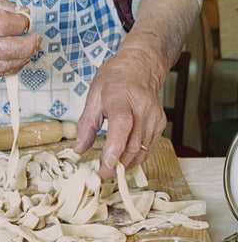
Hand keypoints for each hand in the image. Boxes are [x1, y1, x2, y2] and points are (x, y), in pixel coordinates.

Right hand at [0, 0, 41, 77]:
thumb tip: (23, 15)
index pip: (2, 25)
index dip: (20, 24)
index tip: (25, 21)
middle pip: (6, 50)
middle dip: (28, 46)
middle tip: (36, 39)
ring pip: (3, 65)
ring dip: (22, 58)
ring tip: (28, 48)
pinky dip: (9, 66)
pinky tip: (14, 57)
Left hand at [74, 47, 166, 179]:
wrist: (141, 66)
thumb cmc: (114, 79)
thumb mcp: (93, 96)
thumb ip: (86, 125)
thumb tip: (80, 149)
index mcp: (121, 97)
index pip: (122, 124)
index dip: (115, 147)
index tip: (106, 164)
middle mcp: (142, 107)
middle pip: (133, 143)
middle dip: (116, 164)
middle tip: (101, 174)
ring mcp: (154, 116)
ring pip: (142, 149)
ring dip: (126, 164)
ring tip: (110, 170)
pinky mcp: (160, 123)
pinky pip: (148, 147)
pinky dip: (136, 158)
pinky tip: (123, 161)